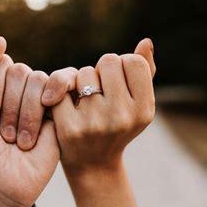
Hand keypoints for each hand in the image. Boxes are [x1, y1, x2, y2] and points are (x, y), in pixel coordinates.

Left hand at [0, 37, 59, 206]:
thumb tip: (1, 40)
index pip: (1, 63)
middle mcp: (21, 87)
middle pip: (20, 71)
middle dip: (8, 105)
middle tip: (3, 133)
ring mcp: (42, 98)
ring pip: (38, 81)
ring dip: (24, 116)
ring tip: (18, 140)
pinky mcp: (61, 111)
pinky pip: (61, 87)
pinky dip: (47, 106)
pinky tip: (43, 125)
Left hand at [51, 38, 155, 174]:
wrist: (93, 164)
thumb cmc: (116, 125)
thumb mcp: (136, 103)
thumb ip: (145, 71)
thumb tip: (146, 41)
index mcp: (144, 109)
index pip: (133, 61)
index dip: (122, 65)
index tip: (116, 80)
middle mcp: (123, 116)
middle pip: (108, 61)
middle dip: (101, 70)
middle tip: (98, 88)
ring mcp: (96, 123)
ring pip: (83, 72)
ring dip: (80, 80)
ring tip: (84, 99)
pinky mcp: (69, 128)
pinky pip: (61, 88)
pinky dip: (60, 92)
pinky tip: (64, 105)